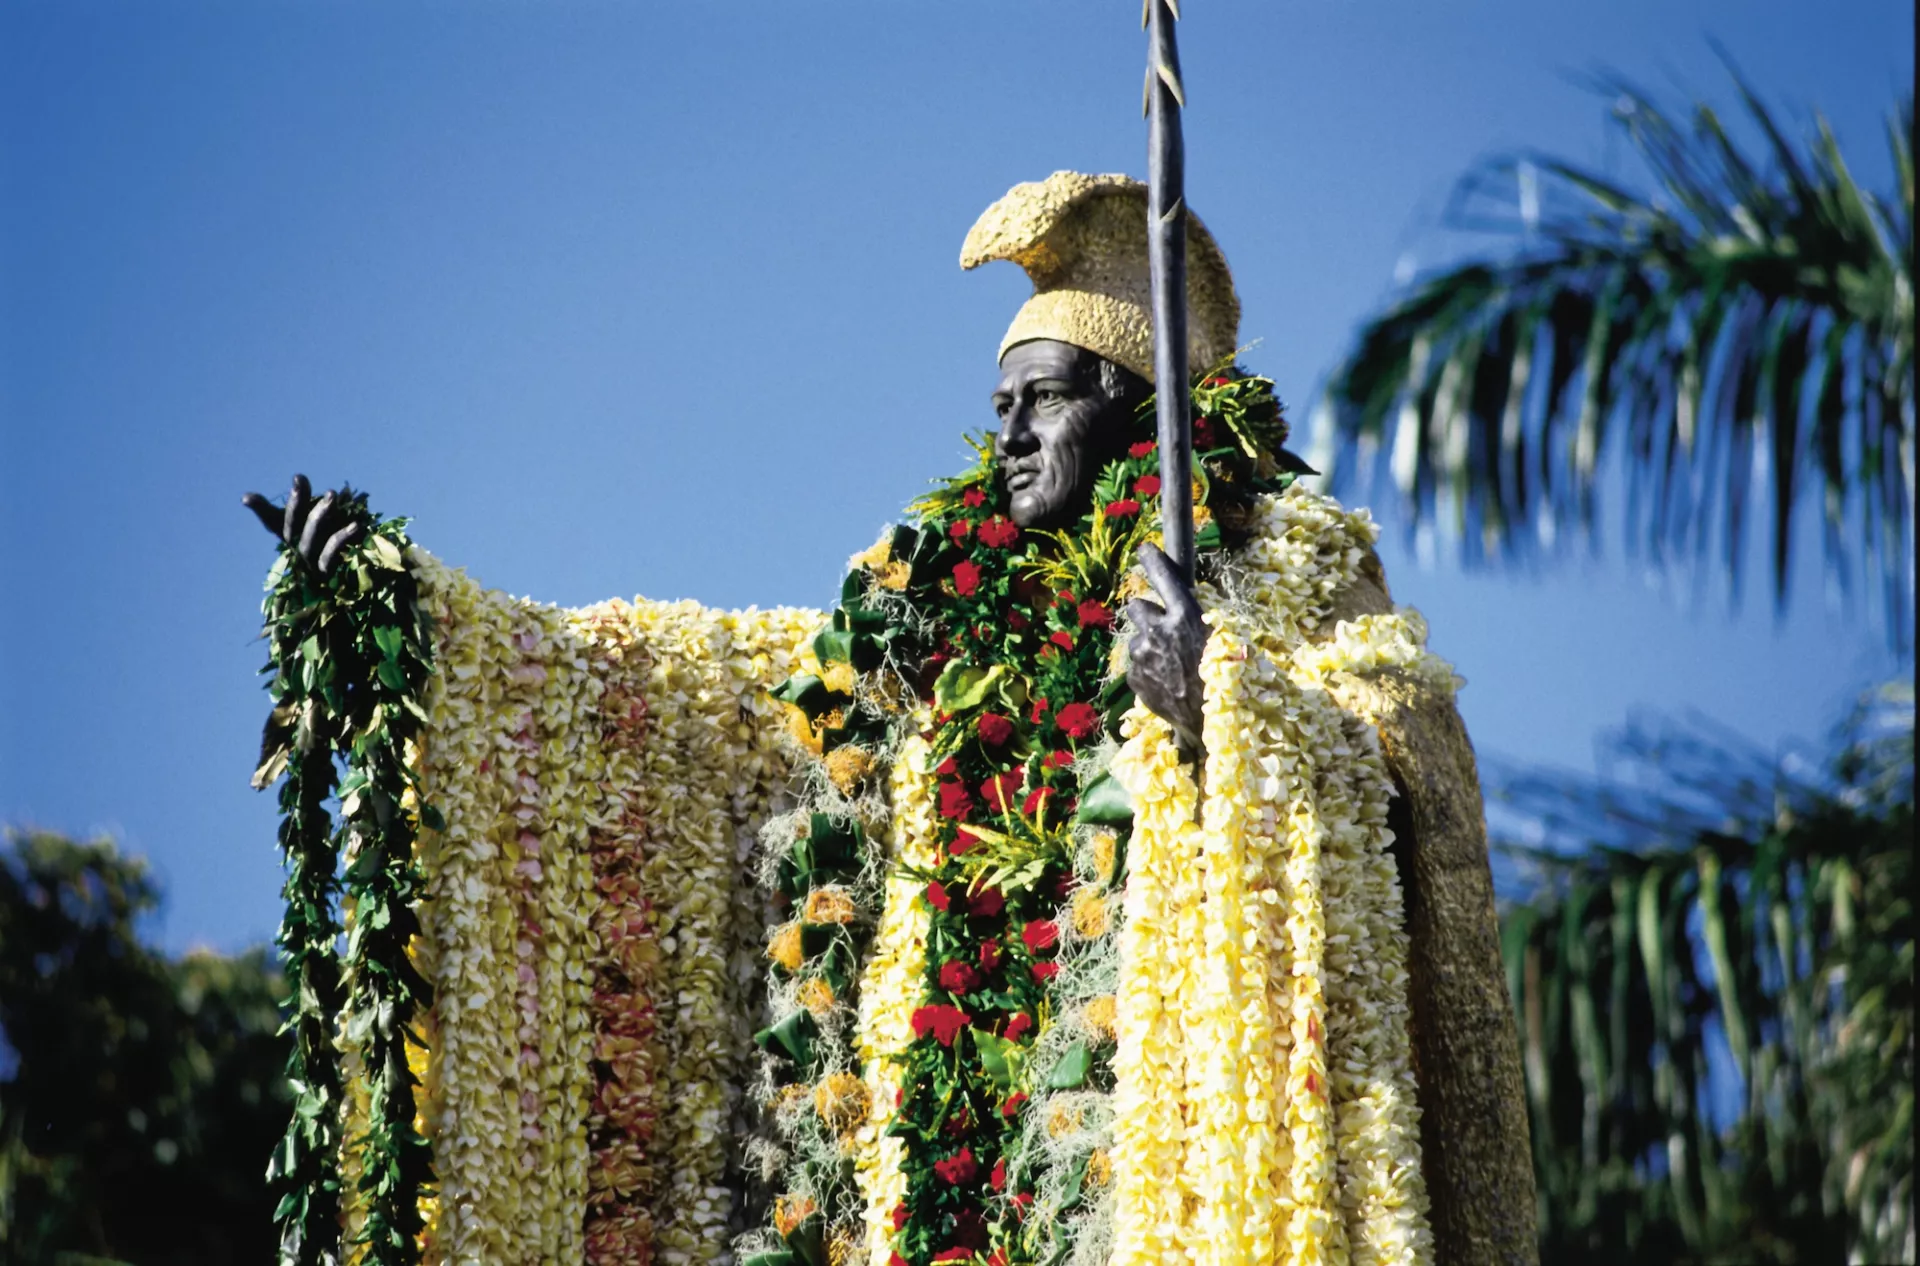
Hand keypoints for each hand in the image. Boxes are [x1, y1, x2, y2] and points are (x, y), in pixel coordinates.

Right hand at [241, 474, 364, 575]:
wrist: (357, 583)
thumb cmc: (340, 546)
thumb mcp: (330, 523)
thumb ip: (318, 503)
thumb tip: (304, 480)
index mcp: (293, 536)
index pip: (272, 521)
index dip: (260, 509)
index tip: (246, 497)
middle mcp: (298, 549)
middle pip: (291, 526)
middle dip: (294, 502)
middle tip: (299, 478)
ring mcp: (311, 562)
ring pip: (309, 538)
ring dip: (319, 514)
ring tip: (331, 493)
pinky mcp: (329, 573)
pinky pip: (331, 554)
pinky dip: (341, 538)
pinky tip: (354, 524)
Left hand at [1124, 542, 1207, 757]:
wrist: (1210, 724)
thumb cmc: (1225, 678)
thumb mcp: (1220, 639)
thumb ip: (1191, 620)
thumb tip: (1175, 611)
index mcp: (1185, 616)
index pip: (1164, 577)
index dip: (1153, 560)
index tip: (1144, 549)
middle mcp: (1159, 630)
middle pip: (1137, 606)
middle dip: (1146, 614)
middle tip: (1160, 627)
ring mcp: (1142, 654)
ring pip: (1138, 638)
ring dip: (1149, 645)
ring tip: (1171, 665)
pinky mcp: (1134, 676)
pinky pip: (1137, 663)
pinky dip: (1147, 668)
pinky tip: (1166, 681)